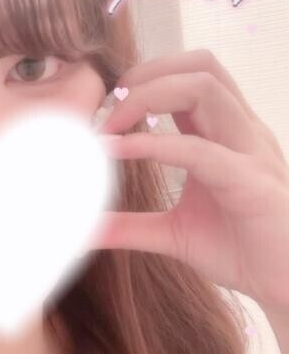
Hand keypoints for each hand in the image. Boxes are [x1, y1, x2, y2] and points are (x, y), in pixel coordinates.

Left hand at [94, 49, 288, 312]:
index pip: (190, 78)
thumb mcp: (172, 233)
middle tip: (106, 108)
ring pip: (205, 88)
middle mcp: (241, 133)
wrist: (285, 286)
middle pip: (200, 67)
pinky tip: (120, 152)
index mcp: (226, 137)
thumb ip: (130, 226)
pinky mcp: (250, 182)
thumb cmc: (240, 251)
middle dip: (145, 75)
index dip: (144, 81)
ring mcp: (250, 153)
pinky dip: (154, 144)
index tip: (105, 108)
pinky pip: (200, 150)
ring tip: (112, 125)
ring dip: (149, 96)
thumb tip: (85, 230)